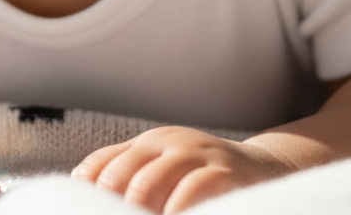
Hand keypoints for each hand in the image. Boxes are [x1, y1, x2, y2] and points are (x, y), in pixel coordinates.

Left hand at [72, 126, 290, 211]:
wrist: (268, 170)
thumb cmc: (205, 179)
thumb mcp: (166, 172)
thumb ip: (132, 180)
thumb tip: (82, 192)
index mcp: (147, 145)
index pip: (102, 166)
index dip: (87, 194)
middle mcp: (167, 144)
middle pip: (120, 176)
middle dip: (111, 209)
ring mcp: (195, 154)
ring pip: (147, 185)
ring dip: (137, 213)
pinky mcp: (224, 171)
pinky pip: (191, 191)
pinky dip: (177, 211)